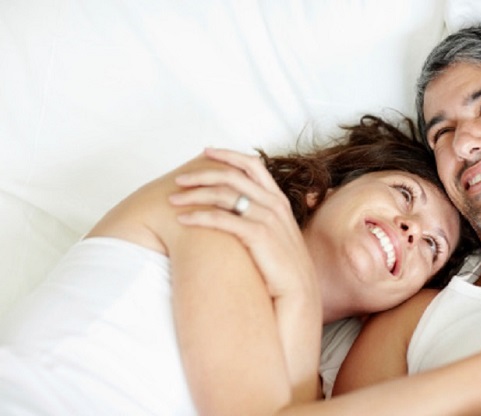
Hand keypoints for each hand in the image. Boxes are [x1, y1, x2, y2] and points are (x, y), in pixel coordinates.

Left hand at [169, 148, 319, 300]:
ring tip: (173, 200)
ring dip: (195, 194)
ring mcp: (268, 217)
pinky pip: (222, 218)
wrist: (298, 294)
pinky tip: (182, 220)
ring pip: (224, 193)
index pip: (252, 165)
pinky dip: (199, 216)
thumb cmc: (281, 268)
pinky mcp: (259, 234)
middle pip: (233, 175)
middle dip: (202, 174)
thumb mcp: (275, 235)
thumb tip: (236, 210)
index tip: (206, 152)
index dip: (228, 155)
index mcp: (278, 199)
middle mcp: (274, 203)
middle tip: (179, 179)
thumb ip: (260, 218)